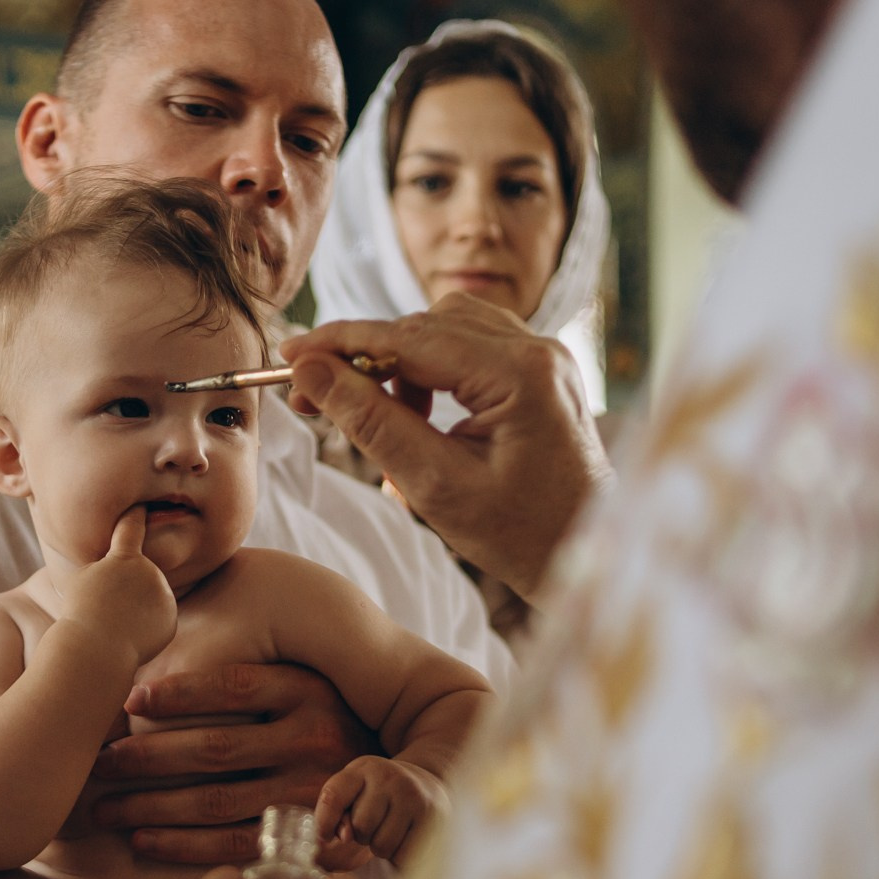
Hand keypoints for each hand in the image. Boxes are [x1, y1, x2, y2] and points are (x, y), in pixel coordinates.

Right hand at [55, 508, 176, 665]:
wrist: (97, 648)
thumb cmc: (81, 612)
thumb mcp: (83, 579)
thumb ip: (105, 566)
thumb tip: (117, 568)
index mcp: (126, 558)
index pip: (132, 527)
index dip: (138, 513)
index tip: (146, 501)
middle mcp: (151, 572)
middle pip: (139, 575)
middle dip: (127, 588)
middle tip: (107, 608)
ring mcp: (164, 596)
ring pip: (149, 598)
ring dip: (136, 609)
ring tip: (116, 623)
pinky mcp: (170, 619)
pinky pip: (158, 619)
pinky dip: (145, 628)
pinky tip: (130, 637)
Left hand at [83, 662, 374, 862]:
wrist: (390, 782)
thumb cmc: (318, 717)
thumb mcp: (304, 675)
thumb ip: (251, 657)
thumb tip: (161, 646)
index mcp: (309, 688)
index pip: (234, 686)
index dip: (176, 693)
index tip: (127, 699)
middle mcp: (316, 738)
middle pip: (215, 748)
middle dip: (144, 757)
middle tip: (98, 761)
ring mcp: (312, 792)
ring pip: (215, 801)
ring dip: (150, 805)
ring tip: (103, 806)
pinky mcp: (306, 838)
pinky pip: (233, 844)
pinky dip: (182, 844)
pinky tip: (142, 838)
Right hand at [285, 293, 612, 599]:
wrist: (589, 553)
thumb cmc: (521, 535)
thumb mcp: (434, 485)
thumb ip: (370, 422)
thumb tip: (310, 371)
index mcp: (520, 374)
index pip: (410, 337)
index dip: (342, 343)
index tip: (290, 354)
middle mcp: (537, 350)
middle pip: (425, 325)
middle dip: (364, 355)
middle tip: (311, 395)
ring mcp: (543, 356)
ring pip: (445, 329)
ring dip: (397, 365)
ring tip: (370, 416)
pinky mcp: (539, 370)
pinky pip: (469, 348)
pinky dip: (429, 372)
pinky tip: (413, 416)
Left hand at [314, 756, 445, 869]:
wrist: (428, 784)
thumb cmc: (380, 796)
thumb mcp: (355, 792)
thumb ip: (338, 814)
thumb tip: (341, 839)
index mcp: (363, 768)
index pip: (333, 796)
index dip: (323, 823)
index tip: (324, 837)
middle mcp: (390, 777)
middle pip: (360, 827)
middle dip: (362, 836)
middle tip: (374, 826)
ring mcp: (414, 796)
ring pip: (382, 845)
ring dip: (380, 848)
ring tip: (389, 832)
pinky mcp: (432, 817)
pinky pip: (403, 855)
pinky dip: (399, 856)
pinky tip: (404, 839)